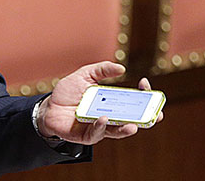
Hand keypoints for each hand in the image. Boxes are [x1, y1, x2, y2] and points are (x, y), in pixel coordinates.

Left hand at [35, 61, 163, 144]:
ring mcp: (100, 127)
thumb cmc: (67, 92)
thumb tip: (121, 68)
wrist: (48, 107)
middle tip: (156, 114)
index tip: (144, 83)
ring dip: (127, 128)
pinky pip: (97, 133)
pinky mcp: (87, 136)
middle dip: (147, 118)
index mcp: (113, 102)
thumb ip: (100, 69)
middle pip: (134, 119)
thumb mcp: (83, 75)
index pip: (135, 100)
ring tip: (134, 125)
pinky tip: (103, 119)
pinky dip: (102, 126)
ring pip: (118, 130)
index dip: (144, 94)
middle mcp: (110, 116)